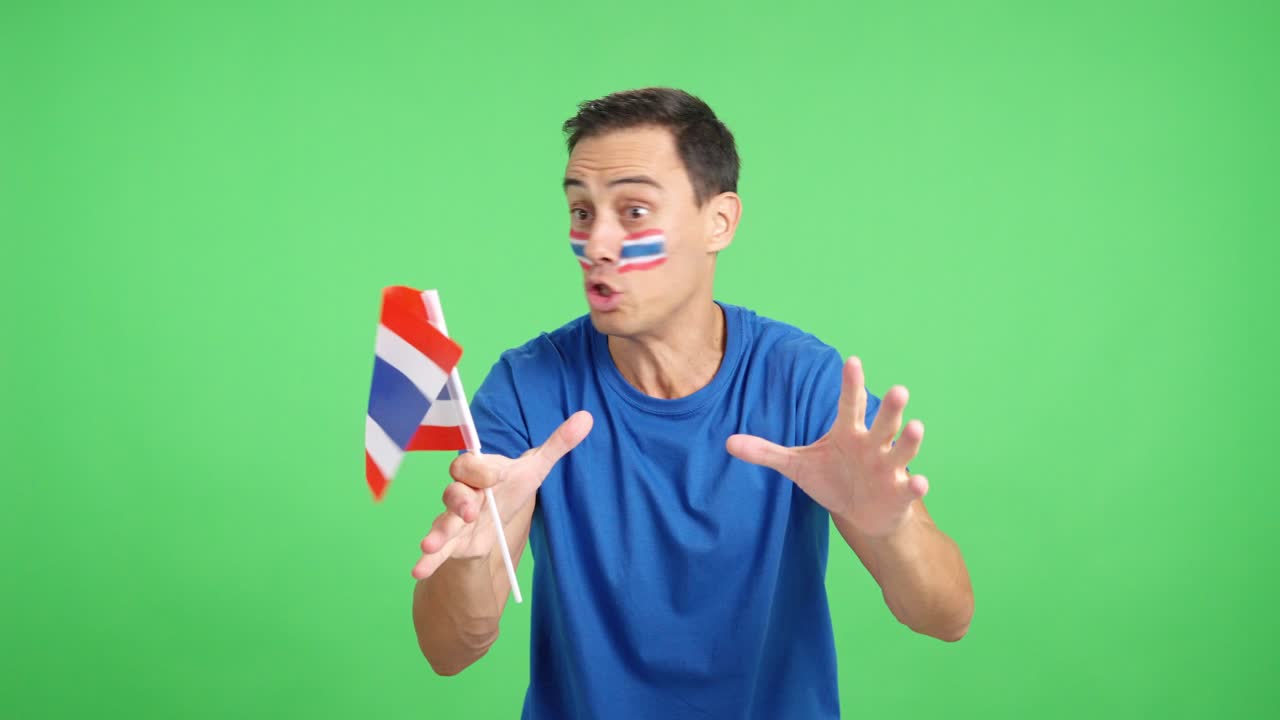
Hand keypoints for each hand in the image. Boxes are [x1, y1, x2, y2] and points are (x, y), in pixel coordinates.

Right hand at [411, 411, 592, 579]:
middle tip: (470, 510)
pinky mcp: (452, 543)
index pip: (472, 464)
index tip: (499, 475)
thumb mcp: (535, 469)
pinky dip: (428, 561)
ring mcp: (453, 518)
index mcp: (479, 472)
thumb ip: (557, 444)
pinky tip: (419, 570)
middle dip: (459, 500)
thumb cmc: (511, 489)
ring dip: (436, 532)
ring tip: (428, 546)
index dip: (483, 469)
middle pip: (453, 491)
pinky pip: (438, 550)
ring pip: (442, 521)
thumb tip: (587, 417)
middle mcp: (462, 493)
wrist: (496, 516)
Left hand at [726, 357, 926, 536]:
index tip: (852, 361)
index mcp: (848, 432)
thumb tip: (728, 442)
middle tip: (899, 389)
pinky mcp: (900, 493)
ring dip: (909, 439)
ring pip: (901, 449)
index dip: (851, 383)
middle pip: (882, 422)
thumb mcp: (797, 465)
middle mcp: (873, 444)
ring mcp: (889, 468)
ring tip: (916, 425)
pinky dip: (916, 485)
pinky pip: (910, 487)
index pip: (849, 404)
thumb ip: (766, 452)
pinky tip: (918, 481)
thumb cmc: (832, 479)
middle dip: (890, 408)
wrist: (862, 514)